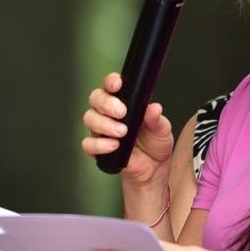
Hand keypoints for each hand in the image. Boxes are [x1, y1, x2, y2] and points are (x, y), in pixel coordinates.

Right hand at [80, 71, 173, 186]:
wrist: (153, 168)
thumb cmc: (154, 143)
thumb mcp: (161, 129)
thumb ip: (156, 119)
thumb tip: (154, 108)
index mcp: (123, 102)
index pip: (111, 86)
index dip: (110, 81)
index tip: (117, 84)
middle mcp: (108, 113)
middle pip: (95, 98)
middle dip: (106, 103)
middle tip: (122, 113)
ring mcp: (100, 130)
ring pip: (89, 118)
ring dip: (104, 124)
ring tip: (122, 132)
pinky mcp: (97, 148)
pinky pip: (88, 143)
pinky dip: (99, 144)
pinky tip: (113, 145)